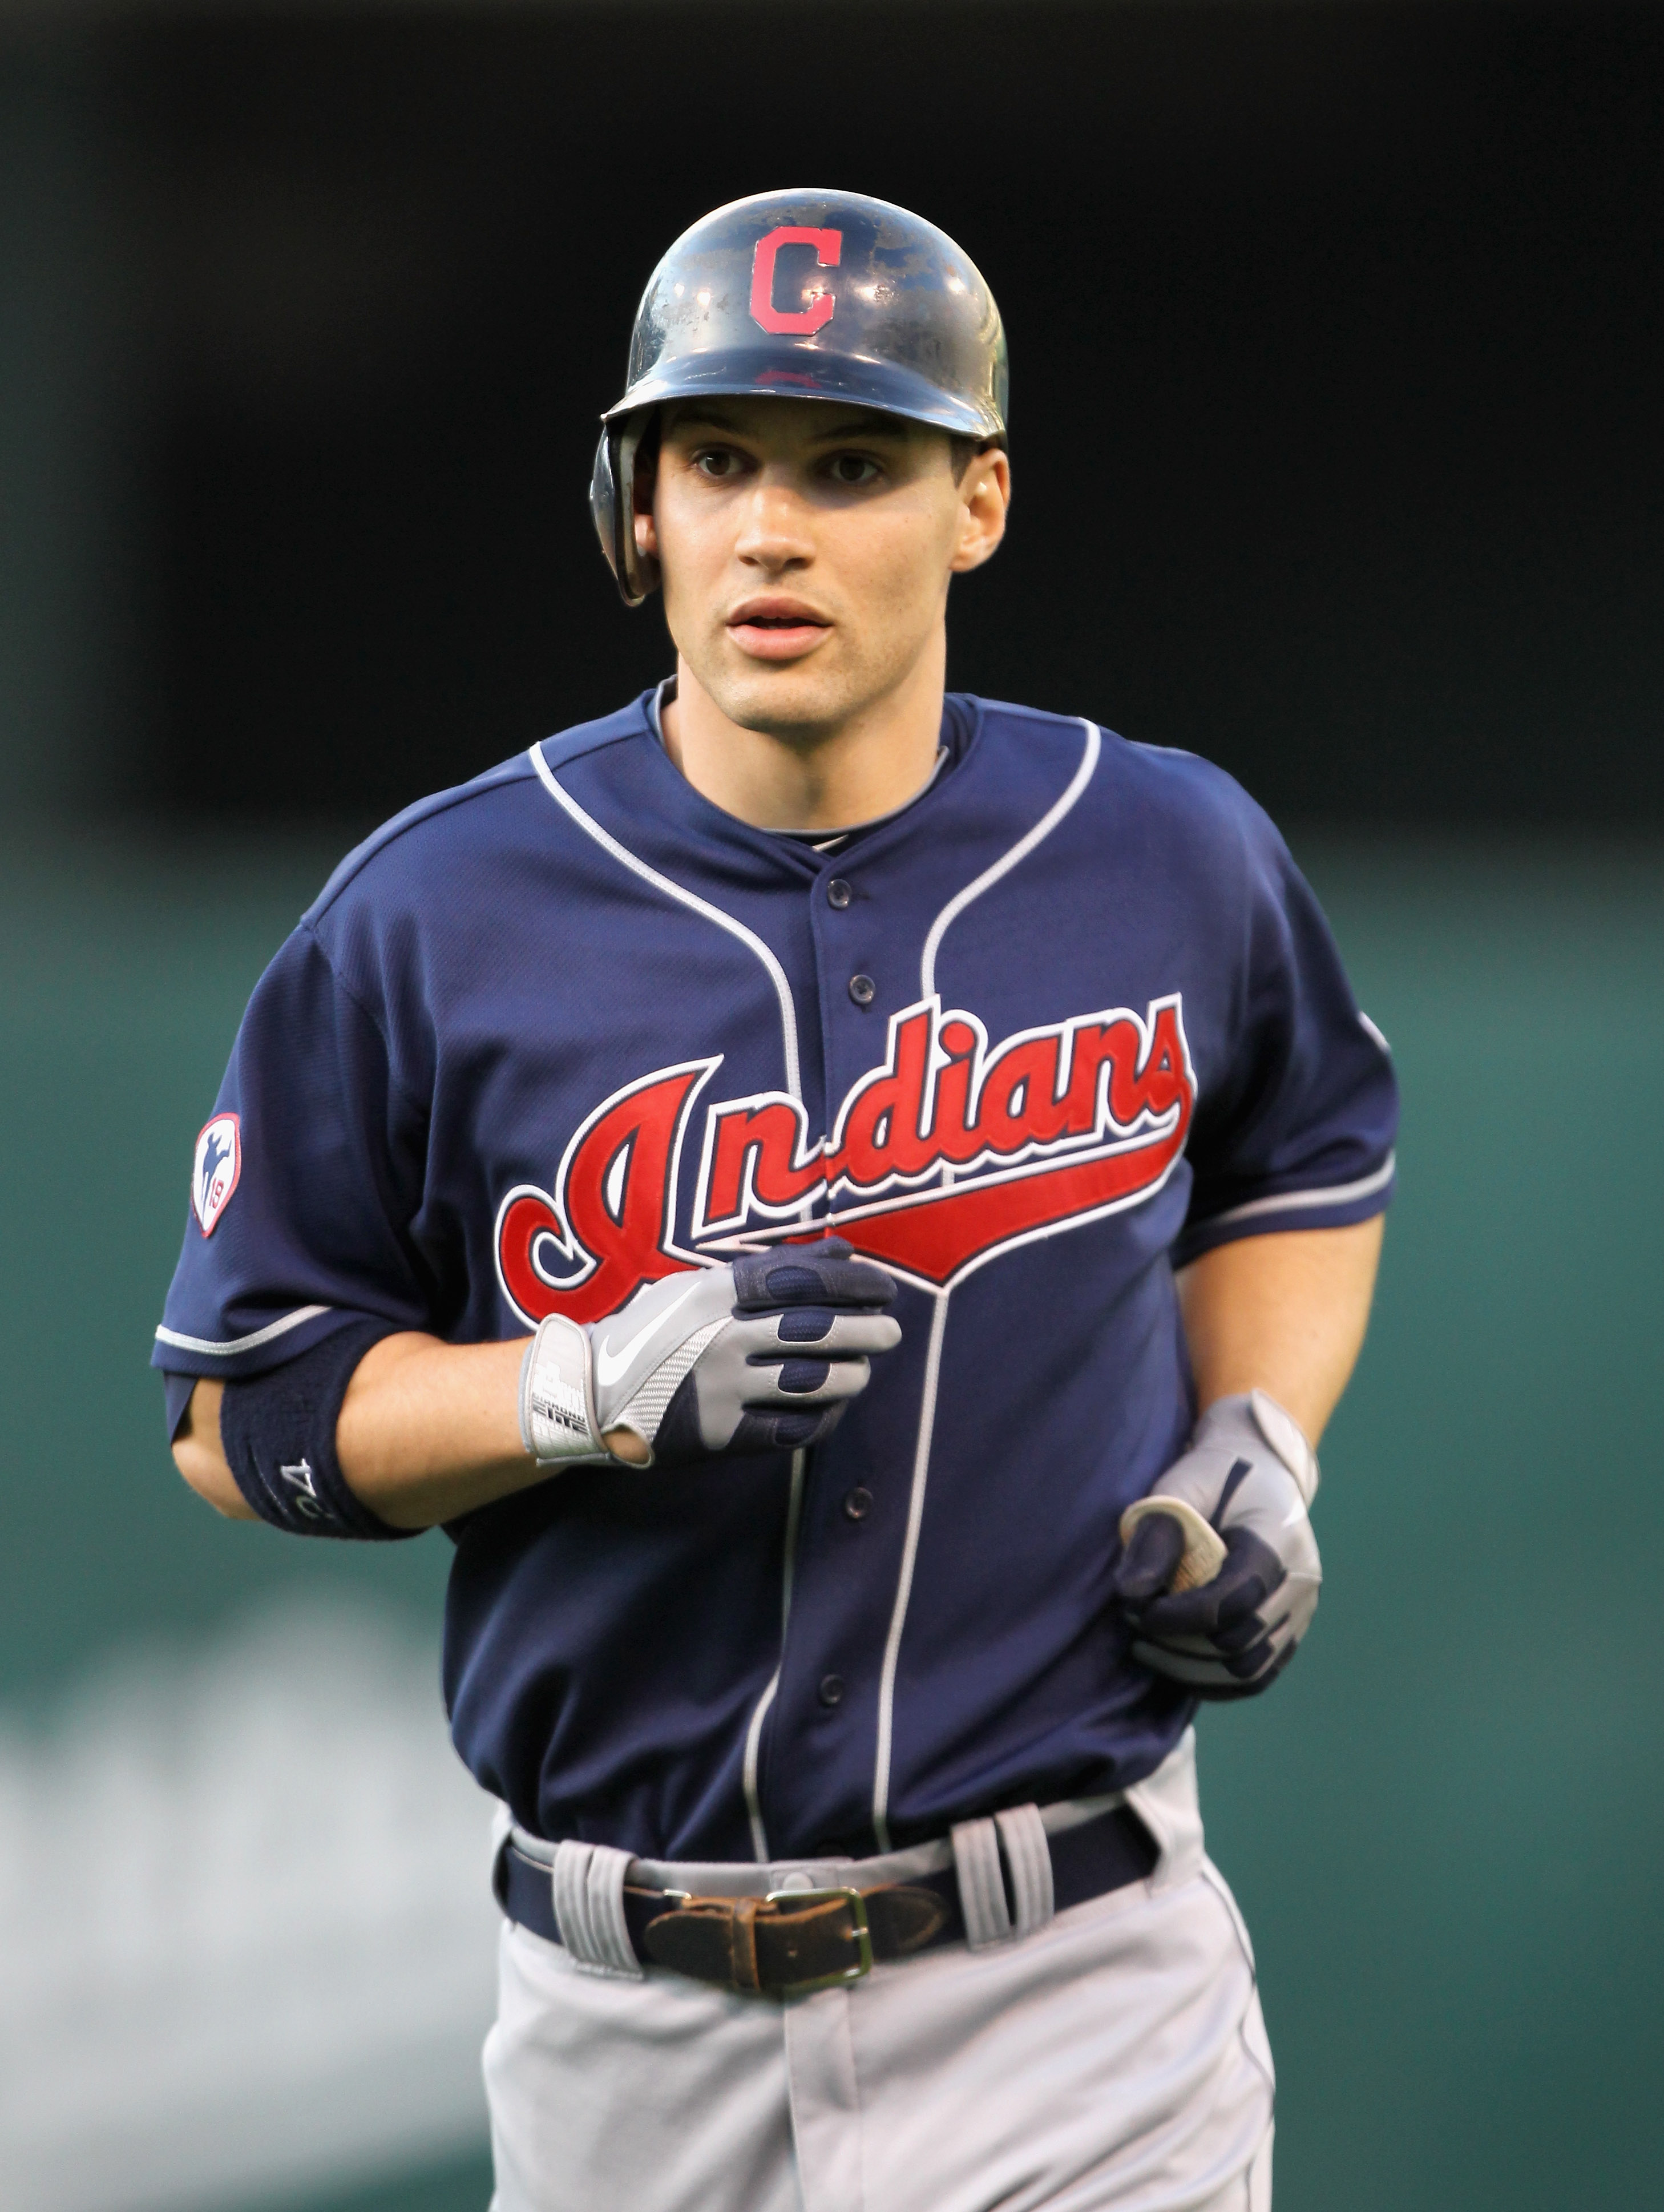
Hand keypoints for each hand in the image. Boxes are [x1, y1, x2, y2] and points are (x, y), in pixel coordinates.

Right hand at [520, 1239, 901, 1468]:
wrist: (590, 1394)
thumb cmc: (653, 1332)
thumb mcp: (699, 1287)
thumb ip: (771, 1268)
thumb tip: (843, 1249)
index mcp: (714, 1293)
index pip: (800, 1280)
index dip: (852, 1283)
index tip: (885, 1288)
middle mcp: (722, 1337)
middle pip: (815, 1331)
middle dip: (865, 1330)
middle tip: (892, 1331)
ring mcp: (722, 1389)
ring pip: (813, 1382)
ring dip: (851, 1374)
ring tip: (864, 1369)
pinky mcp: (722, 1436)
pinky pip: (792, 1429)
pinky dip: (822, 1418)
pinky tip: (833, 1408)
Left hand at [1109, 1390, 1321, 1698]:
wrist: (1259, 1472)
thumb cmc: (1213, 1475)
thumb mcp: (1180, 1488)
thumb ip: (1156, 1534)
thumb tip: (1130, 1593)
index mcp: (1279, 1540)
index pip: (1233, 1600)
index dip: (1178, 1616)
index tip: (1136, 1609)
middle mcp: (1302, 1581)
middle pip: (1241, 1641)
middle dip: (1179, 1642)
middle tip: (1134, 1623)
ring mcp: (1302, 1609)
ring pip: (1249, 1670)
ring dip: (1191, 1669)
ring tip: (1146, 1647)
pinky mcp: (1292, 1628)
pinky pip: (1257, 1674)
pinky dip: (1213, 1679)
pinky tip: (1173, 1661)